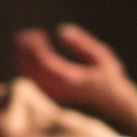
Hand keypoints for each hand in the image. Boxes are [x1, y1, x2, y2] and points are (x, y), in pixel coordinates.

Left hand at [15, 22, 136, 116]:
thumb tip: (61, 31)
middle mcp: (60, 91)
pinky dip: (27, 67)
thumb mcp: (103, 59)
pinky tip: (27, 53)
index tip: (36, 33)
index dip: (37, 48)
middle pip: (34, 71)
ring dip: (23, 58)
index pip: (47, 64)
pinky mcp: (51, 98)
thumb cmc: (109, 80)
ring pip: (31, 77)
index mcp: (73, 81)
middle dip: (26, 52)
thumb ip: (83, 45)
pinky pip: (33, 82)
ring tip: (24, 40)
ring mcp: (54, 96)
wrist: (112, 106)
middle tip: (24, 35)